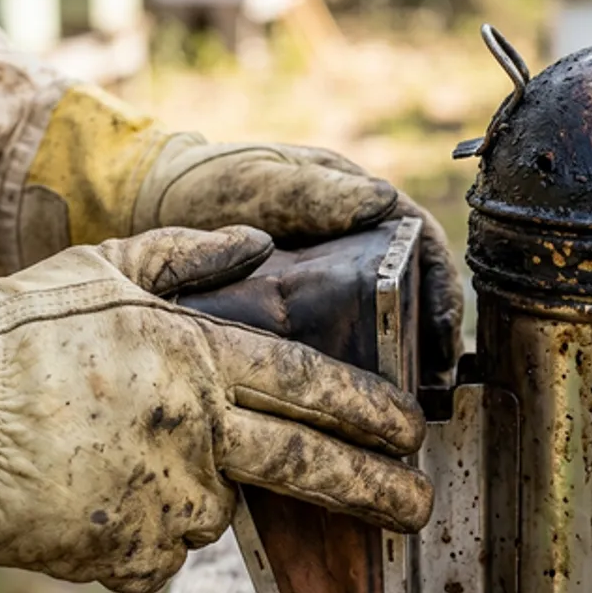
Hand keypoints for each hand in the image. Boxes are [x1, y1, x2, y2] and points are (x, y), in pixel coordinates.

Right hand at [0, 226, 432, 592]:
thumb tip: (257, 241)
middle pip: (311, 468)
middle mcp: (198, 431)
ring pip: (217, 510)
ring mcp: (167, 499)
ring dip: (196, 491)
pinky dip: (147, 532)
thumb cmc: (18, 333)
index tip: (410, 431)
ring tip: (122, 458)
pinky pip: (161, 551)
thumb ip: (190, 255)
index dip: (371, 410)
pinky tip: (97, 496)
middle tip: (419, 509)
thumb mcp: (105, 269)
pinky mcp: (131, 554)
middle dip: (378, 491)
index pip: (312, 385)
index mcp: (200, 358)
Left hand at [132, 139, 463, 384]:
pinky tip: (344, 410)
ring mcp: (328, 284)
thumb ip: (314, 192)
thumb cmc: (209, 180)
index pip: (426, 249)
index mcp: (361, 206)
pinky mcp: (299, 317)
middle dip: (425, 347)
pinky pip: (337, 349)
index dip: (444, 297)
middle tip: (427, 394)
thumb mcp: (261, 181)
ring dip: (393, 369)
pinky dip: (348, 378)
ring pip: (379, 330)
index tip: (443, 340)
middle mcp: (356, 247)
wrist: (147, 203)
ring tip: (393, 412)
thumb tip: (383, 201)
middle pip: (412, 300)